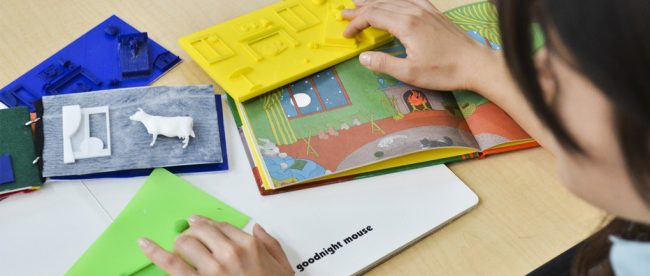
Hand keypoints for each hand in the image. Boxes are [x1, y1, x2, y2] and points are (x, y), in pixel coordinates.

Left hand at [139, 216, 293, 275]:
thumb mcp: (282, 266)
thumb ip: (271, 244)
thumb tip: (258, 230)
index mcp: (248, 246)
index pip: (222, 226)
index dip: (208, 224)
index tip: (200, 223)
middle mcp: (228, 253)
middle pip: (201, 231)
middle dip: (193, 232)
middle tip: (189, 236)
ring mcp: (211, 269)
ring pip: (185, 243)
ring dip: (180, 243)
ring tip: (179, 247)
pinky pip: (171, 264)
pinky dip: (155, 252)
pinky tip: (144, 244)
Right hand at [342, 0, 496, 90]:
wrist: (476, 64)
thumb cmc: (445, 71)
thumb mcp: (410, 73)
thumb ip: (383, 63)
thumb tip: (363, 56)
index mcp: (406, 25)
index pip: (372, 16)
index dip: (356, 23)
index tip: (346, 34)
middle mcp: (415, 12)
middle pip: (380, 5)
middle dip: (360, 10)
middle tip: (344, 14)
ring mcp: (426, 10)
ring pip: (394, 0)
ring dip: (375, 2)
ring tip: (360, 3)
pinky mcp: (434, 13)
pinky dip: (394, 0)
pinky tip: (392, 2)